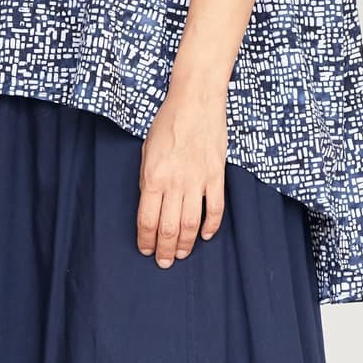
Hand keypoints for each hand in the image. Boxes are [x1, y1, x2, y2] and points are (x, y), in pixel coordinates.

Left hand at [137, 82, 226, 266]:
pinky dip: (211, 225)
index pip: (147, 220)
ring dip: (186, 243)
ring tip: (182, 254)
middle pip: (168, 228)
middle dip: (165, 249)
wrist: (195, 101)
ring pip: (191, 223)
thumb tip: (151, 202)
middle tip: (164, 261)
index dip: (146, 240)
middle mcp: (174, 183)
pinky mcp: (216, 175)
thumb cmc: (168, 122)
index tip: (146, 249)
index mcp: (153, 177)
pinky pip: (215, 208)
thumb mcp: (147, 150)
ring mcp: (197, 180)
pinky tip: (204, 235)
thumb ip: (148, 179)